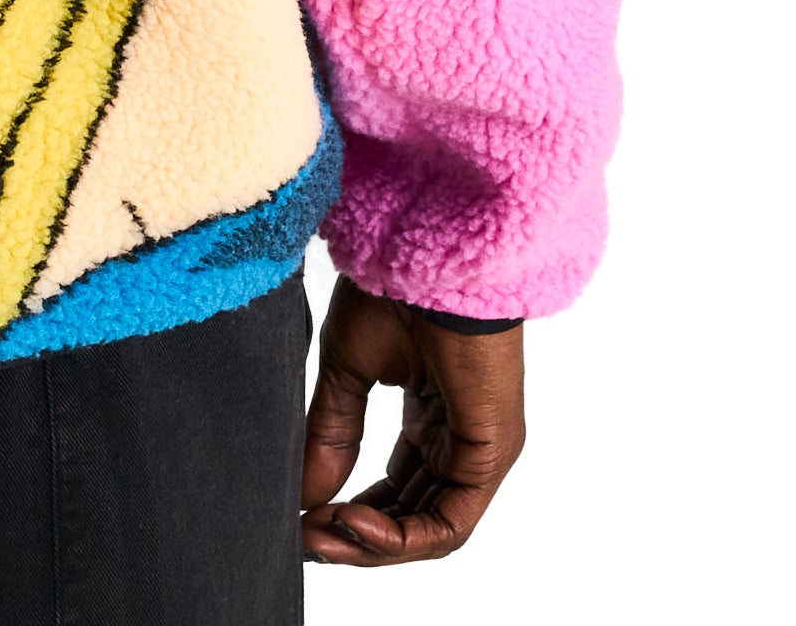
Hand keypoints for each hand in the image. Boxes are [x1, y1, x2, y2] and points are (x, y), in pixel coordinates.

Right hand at [300, 280, 525, 567]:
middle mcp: (460, 441)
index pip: (398, 489)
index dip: (352, 514)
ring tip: (323, 537)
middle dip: (358, 537)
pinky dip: (402, 536)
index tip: (304, 520)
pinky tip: (355, 523)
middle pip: (414, 516)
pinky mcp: (491, 453)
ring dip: (375, 544)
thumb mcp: (347, 370)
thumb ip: (331, 435)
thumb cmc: (393, 288)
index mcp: (433, 417)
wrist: (425, 252)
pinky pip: (452, 522)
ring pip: (433, 529)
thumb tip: (306, 499)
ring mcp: (480, 451)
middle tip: (308, 541)